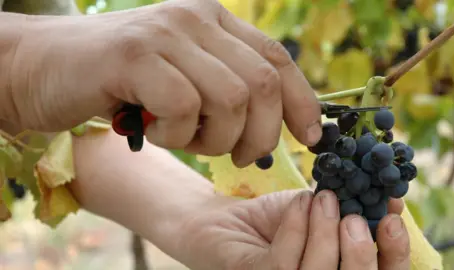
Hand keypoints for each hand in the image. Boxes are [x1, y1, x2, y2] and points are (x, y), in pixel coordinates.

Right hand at [3, 0, 320, 166]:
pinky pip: (184, 106)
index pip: (278, 60)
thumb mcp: (183, 80)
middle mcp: (196, 19)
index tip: (311, 139)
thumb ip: (226, 89)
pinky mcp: (135, 54)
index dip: (303, 103)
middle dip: (261, 135)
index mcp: (214, 21)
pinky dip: (177, 134)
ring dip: (215, 139)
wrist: (44, 67)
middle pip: (264, 84)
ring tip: (186, 140)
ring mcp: (166, 33)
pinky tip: (154, 132)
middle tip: (238, 156)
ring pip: (232, 99)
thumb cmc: (119, 83)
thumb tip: (274, 124)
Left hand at [176, 189, 409, 269]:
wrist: (225, 220)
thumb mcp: (320, 212)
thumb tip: (392, 198)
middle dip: (360, 254)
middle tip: (354, 217)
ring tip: (322, 199)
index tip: (392, 220)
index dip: (394, 256)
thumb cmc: (277, 219)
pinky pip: (283, 264)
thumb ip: (352, 209)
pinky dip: (296, 228)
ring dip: (324, 233)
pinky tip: (298, 203)